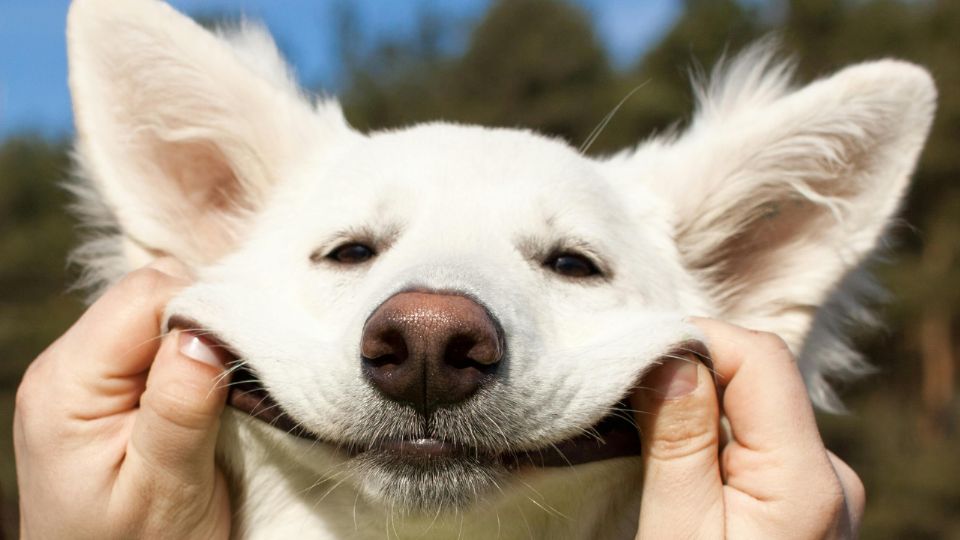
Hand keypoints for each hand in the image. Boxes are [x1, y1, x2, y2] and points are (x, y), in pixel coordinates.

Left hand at [14, 260, 230, 538]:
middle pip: (149, 295)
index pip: (144, 297)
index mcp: (66, 385)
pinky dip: (193, 353)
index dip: (205, 310)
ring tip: (230, 385)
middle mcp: (65, 367)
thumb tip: (206, 331)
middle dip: (206, 320)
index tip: (248, 356)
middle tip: (245, 373)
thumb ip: (179, 406)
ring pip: (157, 312)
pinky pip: (155, 340)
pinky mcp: (106, 386)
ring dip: (202, 337)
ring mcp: (83, 375)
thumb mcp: (164, 489)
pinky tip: (210, 386)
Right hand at [632, 318, 864, 538]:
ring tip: (639, 440)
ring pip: (752, 411)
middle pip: (756, 380)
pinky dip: (712, 441)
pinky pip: (756, 444)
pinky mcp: (804, 505)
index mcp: (805, 478)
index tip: (632, 360)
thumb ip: (678, 443)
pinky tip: (676, 469)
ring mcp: (820, 491)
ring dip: (695, 412)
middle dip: (687, 376)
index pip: (761, 357)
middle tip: (622, 401)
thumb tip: (670, 354)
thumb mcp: (677, 533)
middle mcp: (828, 474)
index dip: (695, 340)